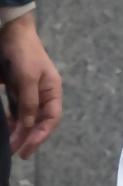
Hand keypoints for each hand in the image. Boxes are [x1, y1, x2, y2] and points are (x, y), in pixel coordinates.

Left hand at [0, 9, 55, 162]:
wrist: (10, 32)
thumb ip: (28, 103)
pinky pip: (15, 110)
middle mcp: (43, 94)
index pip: (51, 119)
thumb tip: (27, 126)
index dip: (41, 136)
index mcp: (52, 91)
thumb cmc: (23, 54)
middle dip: (28, 138)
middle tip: (15, 153)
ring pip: (26, 118)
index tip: (28, 149)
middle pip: (38, 122)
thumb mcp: (27, 78)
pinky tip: (5, 129)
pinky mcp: (16, 89)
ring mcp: (29, 92)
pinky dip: (11, 121)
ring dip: (18, 132)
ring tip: (9, 146)